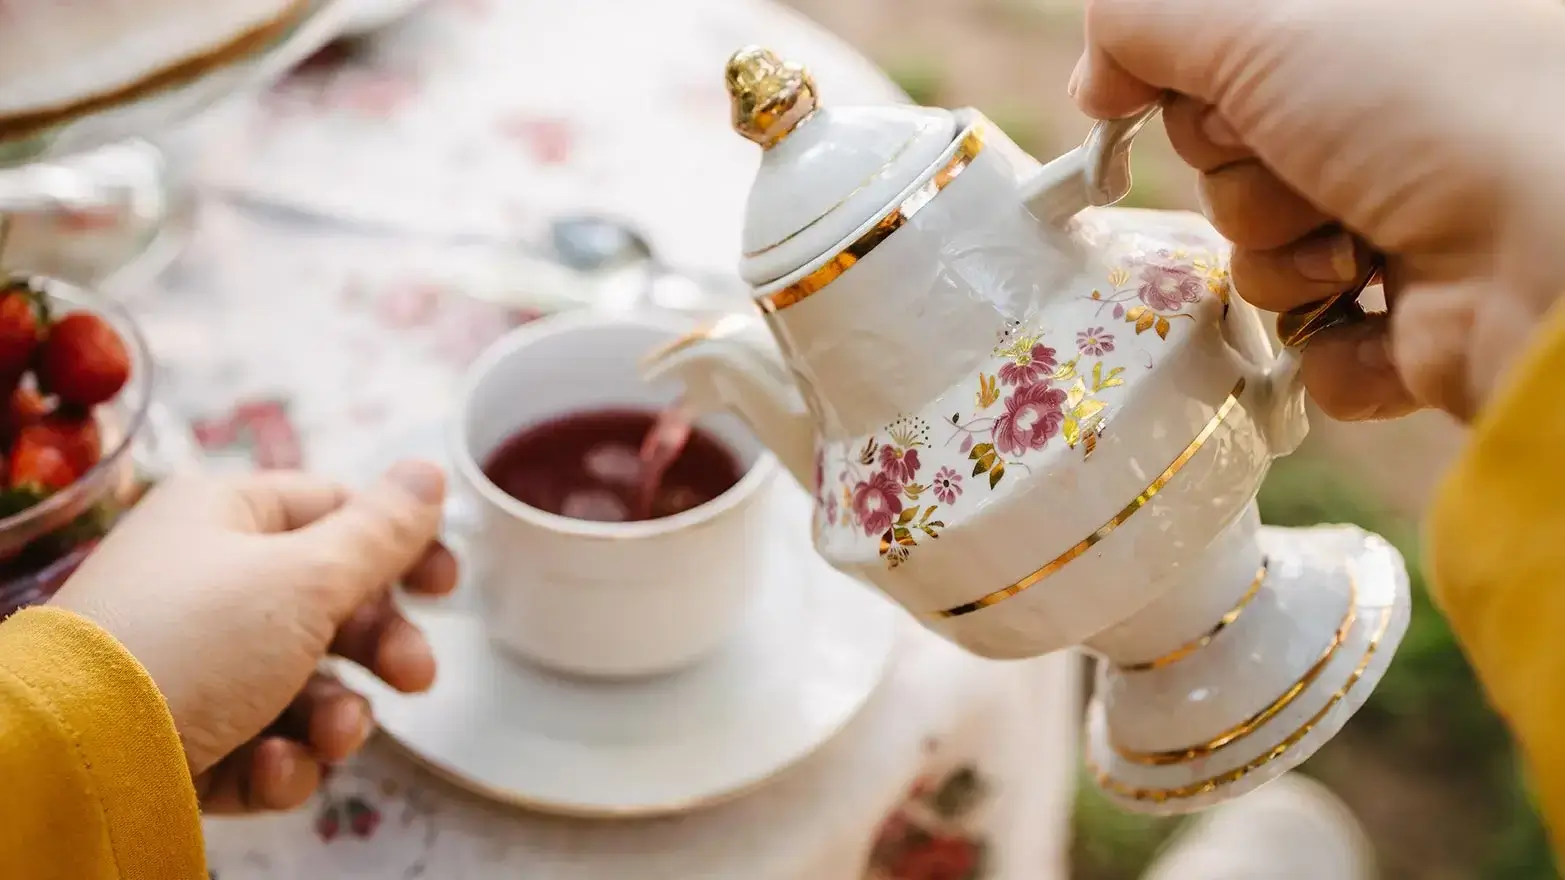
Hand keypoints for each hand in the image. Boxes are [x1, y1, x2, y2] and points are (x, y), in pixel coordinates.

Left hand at [50, 461, 456, 812]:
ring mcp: (188, 660)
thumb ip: (381, 531)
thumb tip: (430, 470)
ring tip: (331, 737)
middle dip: (379, 648)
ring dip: (334, 715)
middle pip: (327, 604)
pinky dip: (279, 758)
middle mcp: (204, 580)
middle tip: (414, 678)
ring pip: (301, 683)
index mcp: (223, 517)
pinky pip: (259, 740)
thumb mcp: (305, 577)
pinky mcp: (178, 734)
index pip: (332, 510)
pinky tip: (269, 766)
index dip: (398, 545)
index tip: (448, 586)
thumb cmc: (194, 642)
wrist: (75, 759)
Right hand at [1071, 0, 1564, 420]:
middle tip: (1308, 161)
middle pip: (1231, 160)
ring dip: (1287, 257)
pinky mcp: (1427, 323)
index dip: (1195, 89)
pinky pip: (1316, 348)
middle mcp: (1393, 117)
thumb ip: (1141, 18)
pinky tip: (1381, 310)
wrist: (1557, 249)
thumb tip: (1095, 76)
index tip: (1207, 99)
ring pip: (1264, 257)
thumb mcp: (1252, 10)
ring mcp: (1415, 219)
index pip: (1222, 64)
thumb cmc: (1424, 99)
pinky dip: (1332, 341)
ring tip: (1357, 244)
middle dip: (1247, 174)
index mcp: (1370, 35)